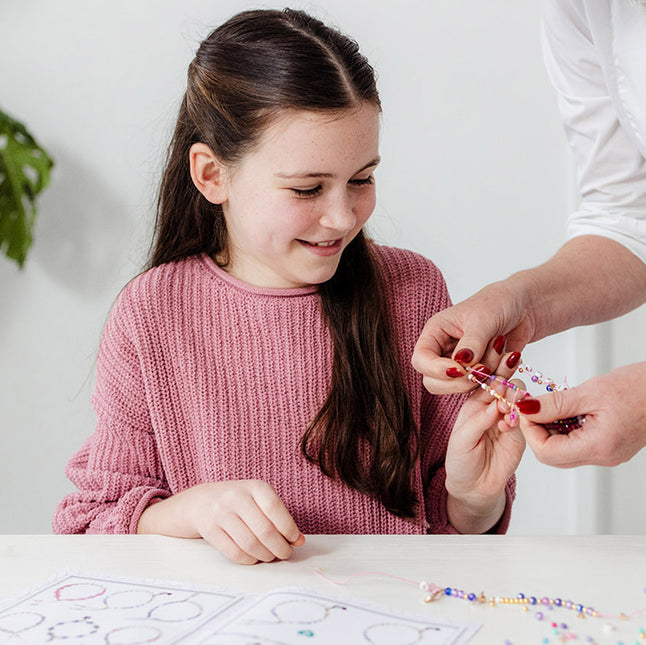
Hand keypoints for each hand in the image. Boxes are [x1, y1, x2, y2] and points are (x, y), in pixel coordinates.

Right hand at [138, 480, 304, 564]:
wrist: (200, 501)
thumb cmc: (238, 502)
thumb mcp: (259, 499)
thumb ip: (279, 517)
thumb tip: (299, 541)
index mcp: (254, 486)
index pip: (275, 508)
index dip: (288, 528)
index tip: (295, 540)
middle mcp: (237, 497)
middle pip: (264, 530)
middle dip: (280, 548)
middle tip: (285, 554)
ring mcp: (221, 513)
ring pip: (250, 544)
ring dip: (265, 556)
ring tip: (270, 556)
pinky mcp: (210, 530)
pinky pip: (234, 552)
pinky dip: (249, 560)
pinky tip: (254, 558)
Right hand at [412, 279, 534, 394]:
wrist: (523, 308)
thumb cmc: (497, 304)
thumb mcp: (482, 319)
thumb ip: (472, 343)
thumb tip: (461, 363)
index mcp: (435, 334)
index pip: (421, 360)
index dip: (436, 369)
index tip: (461, 369)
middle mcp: (443, 352)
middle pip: (434, 382)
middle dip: (460, 380)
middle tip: (483, 368)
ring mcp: (461, 366)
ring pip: (459, 388)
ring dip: (483, 376)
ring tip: (500, 351)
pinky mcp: (479, 374)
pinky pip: (482, 388)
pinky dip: (498, 378)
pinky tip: (509, 357)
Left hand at [445, 354, 525, 532]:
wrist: (473, 486)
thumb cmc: (461, 460)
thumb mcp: (462, 439)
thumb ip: (478, 420)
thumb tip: (495, 404)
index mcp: (474, 402)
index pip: (486, 382)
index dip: (492, 377)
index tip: (496, 380)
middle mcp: (492, 406)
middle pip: (507, 386)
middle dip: (507, 387)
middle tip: (503, 396)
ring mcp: (507, 419)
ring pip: (519, 399)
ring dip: (515, 400)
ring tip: (505, 411)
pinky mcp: (520, 434)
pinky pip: (525, 419)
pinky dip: (519, 418)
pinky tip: (507, 426)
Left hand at [519, 362, 645, 466]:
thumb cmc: (639, 388)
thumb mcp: (590, 392)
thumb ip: (554, 404)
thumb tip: (524, 408)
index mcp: (598, 447)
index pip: (546, 452)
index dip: (529, 430)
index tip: (526, 408)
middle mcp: (602, 457)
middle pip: (552, 455)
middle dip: (536, 430)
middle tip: (534, 406)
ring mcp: (607, 454)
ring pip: (563, 451)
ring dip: (550, 429)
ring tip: (553, 404)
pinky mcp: (609, 447)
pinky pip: (577, 444)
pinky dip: (565, 428)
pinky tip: (568, 409)